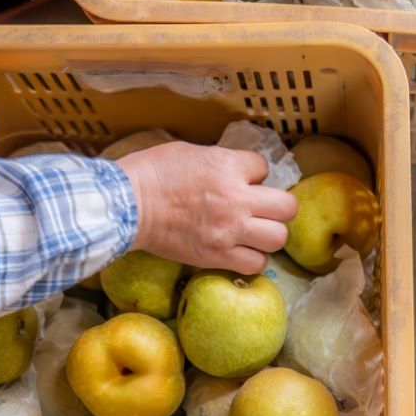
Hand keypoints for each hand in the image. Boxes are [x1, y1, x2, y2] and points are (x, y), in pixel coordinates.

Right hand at [117, 142, 298, 274]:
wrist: (128, 205)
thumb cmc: (152, 172)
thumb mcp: (192, 152)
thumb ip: (221, 162)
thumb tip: (234, 171)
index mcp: (229, 166)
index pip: (264, 168)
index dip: (254, 174)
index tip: (241, 180)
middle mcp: (237, 199)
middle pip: (286, 207)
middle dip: (278, 207)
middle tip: (263, 210)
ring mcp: (230, 230)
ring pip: (278, 238)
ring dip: (269, 236)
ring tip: (254, 234)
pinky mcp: (217, 256)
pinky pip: (256, 264)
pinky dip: (252, 259)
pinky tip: (240, 252)